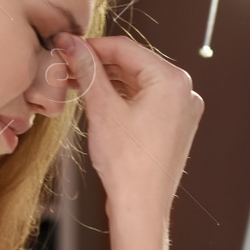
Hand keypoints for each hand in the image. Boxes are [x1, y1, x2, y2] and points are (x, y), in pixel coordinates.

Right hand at [54, 33, 202, 223]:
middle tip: (65, 67)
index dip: (91, 46)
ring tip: (75, 83)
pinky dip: (121, 98)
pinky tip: (97, 101)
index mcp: (172, 80)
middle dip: (98, 65)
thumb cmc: (126, 163)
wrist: (141, 207)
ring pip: (138, 83)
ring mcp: (182, 110)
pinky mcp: (175, 126)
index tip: (65, 47)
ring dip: (107, 82)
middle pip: (133, 64)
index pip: (125, 48)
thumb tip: (70, 42)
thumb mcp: (102, 109)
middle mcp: (185, 91)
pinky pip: (145, 101)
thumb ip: (87, 70)